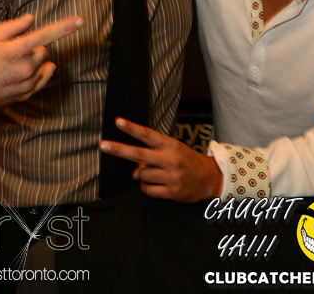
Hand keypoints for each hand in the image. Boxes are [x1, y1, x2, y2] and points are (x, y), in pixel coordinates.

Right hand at [0, 14, 83, 109]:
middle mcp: (25, 68)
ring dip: (34, 60)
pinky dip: (38, 72)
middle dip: (33, 46)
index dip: (65, 27)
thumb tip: (30, 20)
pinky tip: (26, 70)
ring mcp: (26, 83)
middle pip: (44, 50)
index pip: (46, 34)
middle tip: (13, 49)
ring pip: (43, 64)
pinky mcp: (26, 94)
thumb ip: (12, 26)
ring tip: (12, 63)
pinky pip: (42, 79)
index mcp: (16, 50)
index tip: (80, 21)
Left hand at [99, 118, 221, 202]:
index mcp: (169, 145)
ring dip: (141, 175)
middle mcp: (169, 159)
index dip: (131, 128)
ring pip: (141, 175)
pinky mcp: (171, 192)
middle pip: (138, 154)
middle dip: (119, 149)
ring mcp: (170, 176)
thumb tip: (134, 171)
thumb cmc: (187, 161)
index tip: (118, 121)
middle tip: (103, 145)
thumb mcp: (173, 151)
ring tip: (155, 174)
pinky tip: (157, 184)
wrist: (210, 178)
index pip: (147, 134)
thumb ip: (152, 156)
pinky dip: (147, 188)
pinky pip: (147, 190)